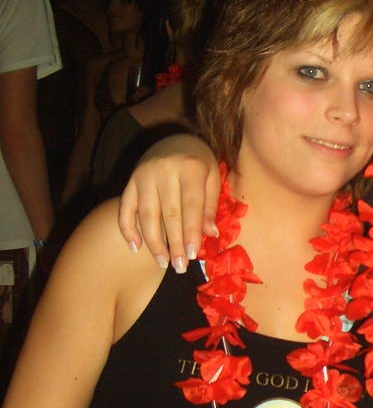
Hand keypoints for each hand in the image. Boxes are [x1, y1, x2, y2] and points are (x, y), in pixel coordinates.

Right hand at [117, 134, 217, 271]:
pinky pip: (125, 208)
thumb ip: (210, 205)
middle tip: (179, 267)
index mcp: (190, 167)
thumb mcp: (212, 178)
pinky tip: (135, 247)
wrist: (176, 139)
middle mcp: (164, 170)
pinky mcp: (130, 180)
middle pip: (169, 213)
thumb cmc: (199, 164)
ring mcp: (144, 175)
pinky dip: (128, 228)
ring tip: (162, 263)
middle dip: (174, 243)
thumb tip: (210, 234)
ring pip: (147, 214)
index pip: (191, 205)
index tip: (191, 255)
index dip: (191, 231)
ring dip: (153, 242)